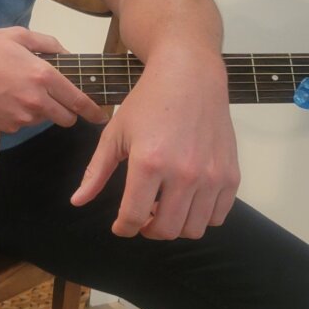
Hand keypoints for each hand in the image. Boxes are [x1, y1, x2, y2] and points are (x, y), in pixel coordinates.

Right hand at [0, 28, 108, 132]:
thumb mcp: (16, 35)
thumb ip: (47, 43)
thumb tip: (67, 54)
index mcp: (43, 76)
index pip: (78, 100)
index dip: (93, 111)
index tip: (101, 116)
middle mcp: (37, 100)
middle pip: (66, 118)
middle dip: (65, 111)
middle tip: (53, 98)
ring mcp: (21, 117)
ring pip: (43, 120)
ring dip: (39, 111)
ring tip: (18, 92)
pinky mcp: (6, 127)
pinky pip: (22, 124)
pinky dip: (18, 115)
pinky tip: (3, 100)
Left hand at [70, 47, 239, 238]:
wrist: (190, 77)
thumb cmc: (148, 102)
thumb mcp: (115, 133)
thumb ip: (96, 171)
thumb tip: (77, 201)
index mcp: (148, 163)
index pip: (134, 217)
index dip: (124, 228)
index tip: (121, 227)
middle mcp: (183, 174)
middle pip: (166, 230)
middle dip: (148, 230)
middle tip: (142, 217)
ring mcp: (211, 177)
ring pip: (193, 229)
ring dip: (175, 226)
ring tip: (163, 207)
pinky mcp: (231, 175)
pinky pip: (217, 216)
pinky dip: (200, 217)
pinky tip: (186, 200)